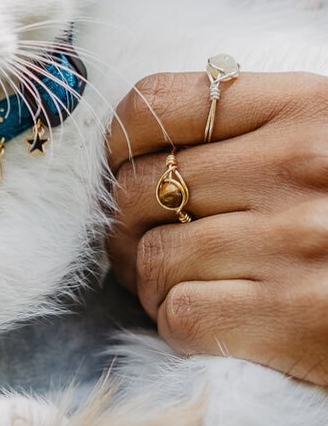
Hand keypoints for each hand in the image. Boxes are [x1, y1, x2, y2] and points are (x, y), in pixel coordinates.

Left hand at [107, 70, 327, 385]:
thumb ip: (251, 124)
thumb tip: (143, 140)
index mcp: (306, 106)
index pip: (156, 103)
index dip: (119, 139)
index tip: (123, 165)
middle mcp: (300, 165)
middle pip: (141, 185)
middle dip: (124, 221)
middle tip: (136, 240)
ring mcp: (300, 242)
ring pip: (155, 255)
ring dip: (147, 279)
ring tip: (168, 282)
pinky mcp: (302, 318)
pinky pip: (182, 314)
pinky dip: (175, 322)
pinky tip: (203, 318)